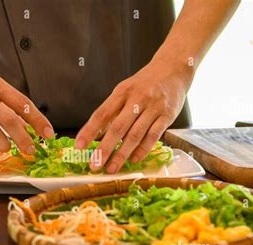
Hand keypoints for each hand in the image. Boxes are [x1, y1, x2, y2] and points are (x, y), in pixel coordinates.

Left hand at [76, 59, 190, 172]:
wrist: (173, 69)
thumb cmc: (144, 83)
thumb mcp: (124, 91)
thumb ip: (112, 111)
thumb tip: (96, 134)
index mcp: (122, 92)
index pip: (102, 114)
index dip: (89, 131)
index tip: (79, 146)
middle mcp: (137, 99)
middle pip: (118, 128)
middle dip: (104, 149)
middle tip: (94, 165)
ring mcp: (153, 107)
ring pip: (135, 135)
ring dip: (122, 154)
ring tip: (111, 168)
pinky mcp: (167, 115)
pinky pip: (153, 136)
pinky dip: (142, 150)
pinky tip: (133, 159)